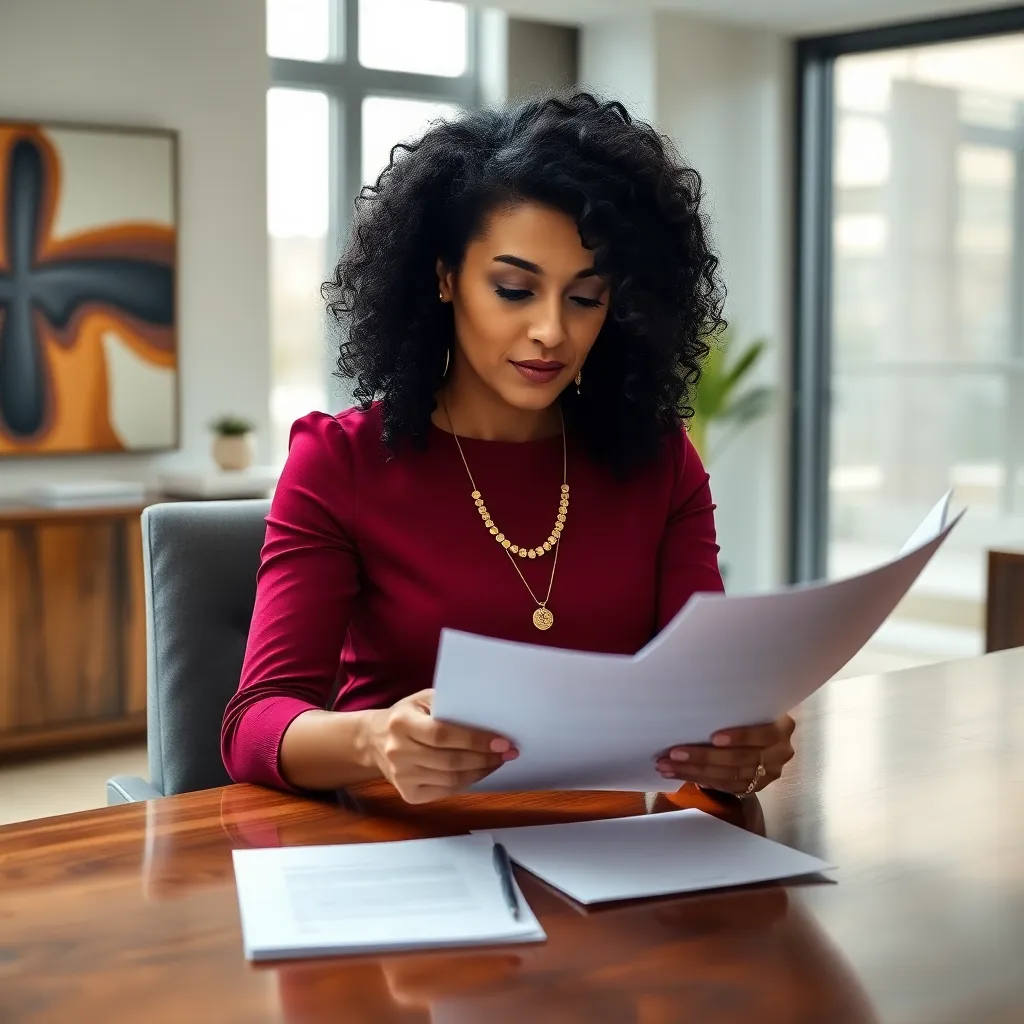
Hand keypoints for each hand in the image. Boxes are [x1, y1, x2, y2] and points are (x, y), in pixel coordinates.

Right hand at [363, 689, 517, 803]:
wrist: (375, 740)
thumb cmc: (407, 715)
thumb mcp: (423, 700)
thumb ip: (450, 706)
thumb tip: (488, 717)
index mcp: (401, 723)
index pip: (443, 735)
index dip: (474, 740)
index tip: (502, 741)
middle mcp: (398, 751)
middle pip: (450, 761)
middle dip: (484, 758)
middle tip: (508, 752)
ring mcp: (402, 776)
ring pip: (451, 779)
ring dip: (480, 771)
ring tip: (497, 761)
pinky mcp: (408, 794)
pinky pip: (446, 791)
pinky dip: (467, 782)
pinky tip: (478, 771)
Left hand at [654, 714, 794, 795]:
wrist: (765, 736)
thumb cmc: (750, 713)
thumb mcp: (750, 707)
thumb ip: (735, 710)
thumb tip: (696, 708)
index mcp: (782, 728)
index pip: (763, 734)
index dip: (740, 737)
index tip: (714, 738)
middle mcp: (780, 753)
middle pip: (739, 759)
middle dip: (703, 757)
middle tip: (673, 754)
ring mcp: (768, 774)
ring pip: (728, 776)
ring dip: (694, 772)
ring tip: (667, 766)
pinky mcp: (755, 787)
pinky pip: (725, 787)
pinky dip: (699, 780)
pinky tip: (678, 774)